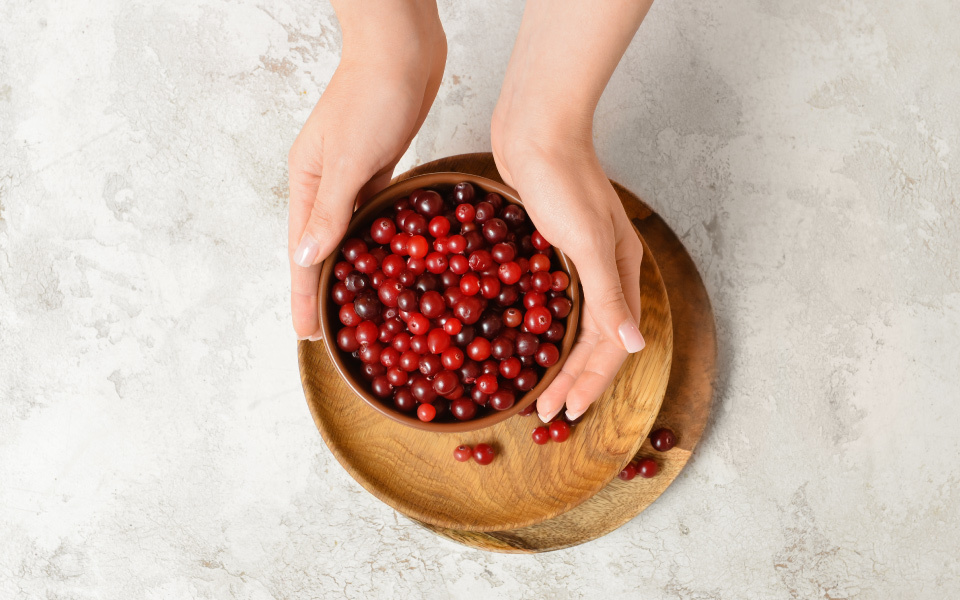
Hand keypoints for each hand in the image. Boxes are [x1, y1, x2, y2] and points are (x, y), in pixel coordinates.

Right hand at [288, 3, 444, 339]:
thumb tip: (304, 259)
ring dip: (355, 270)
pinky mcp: (382, 166)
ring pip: (351, 234)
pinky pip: (376, 215)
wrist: (403, 50)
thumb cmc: (372, 98)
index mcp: (308, 184)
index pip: (301, 254)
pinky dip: (380, 241)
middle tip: (334, 332)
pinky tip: (392, 259)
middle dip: (326, 291)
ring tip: (362, 307)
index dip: (304, 296)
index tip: (305, 334)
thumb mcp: (349, 160)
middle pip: (323, 248)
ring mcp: (354, 176)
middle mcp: (326, 184)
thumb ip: (329, 211)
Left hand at [492, 117, 645, 422]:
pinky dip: (543, 327)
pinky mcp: (552, 248)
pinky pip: (552, 302)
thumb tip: (634, 347)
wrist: (535, 131)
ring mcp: (579, 259)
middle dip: (574, 379)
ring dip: (558, 359)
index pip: (612, 342)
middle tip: (546, 413)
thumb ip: (610, 296)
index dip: (592, 380)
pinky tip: (526, 339)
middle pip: (594, 339)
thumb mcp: (587, 242)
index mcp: (622, 271)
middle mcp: (606, 270)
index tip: (568, 411)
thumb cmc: (563, 182)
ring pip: (573, 323)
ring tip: (539, 389)